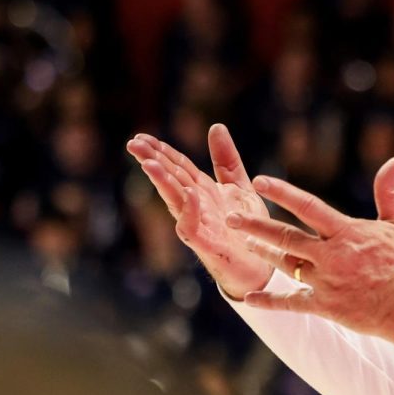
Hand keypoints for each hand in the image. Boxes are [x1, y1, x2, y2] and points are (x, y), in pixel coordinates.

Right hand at [127, 125, 273, 297]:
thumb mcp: (239, 187)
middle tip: (133, 144)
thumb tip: (216, 126)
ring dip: (163, 183)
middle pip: (172, 180)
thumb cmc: (247, 228)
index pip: (178, 167)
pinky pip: (194, 227)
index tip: (142, 136)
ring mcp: (199, 225)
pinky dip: (191, 211)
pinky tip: (189, 194)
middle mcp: (196, 207)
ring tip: (149, 164)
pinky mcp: (208, 244)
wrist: (260, 267)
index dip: (162, 151)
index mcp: (202, 191)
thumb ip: (227, 160)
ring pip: (176, 201)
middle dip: (153, 161)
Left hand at [224, 156, 393, 342]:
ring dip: (262, 254)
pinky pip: (292, 304)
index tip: (260, 181)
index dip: (282, 193)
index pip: (308, 206)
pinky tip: (250, 298)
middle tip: (231, 218)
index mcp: (348, 232)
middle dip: (255, 226)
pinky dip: (270, 302)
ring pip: (285, 266)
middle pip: (285, 237)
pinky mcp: (326, 307)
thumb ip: (389, 190)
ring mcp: (327, 283)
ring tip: (244, 244)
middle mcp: (333, 256)